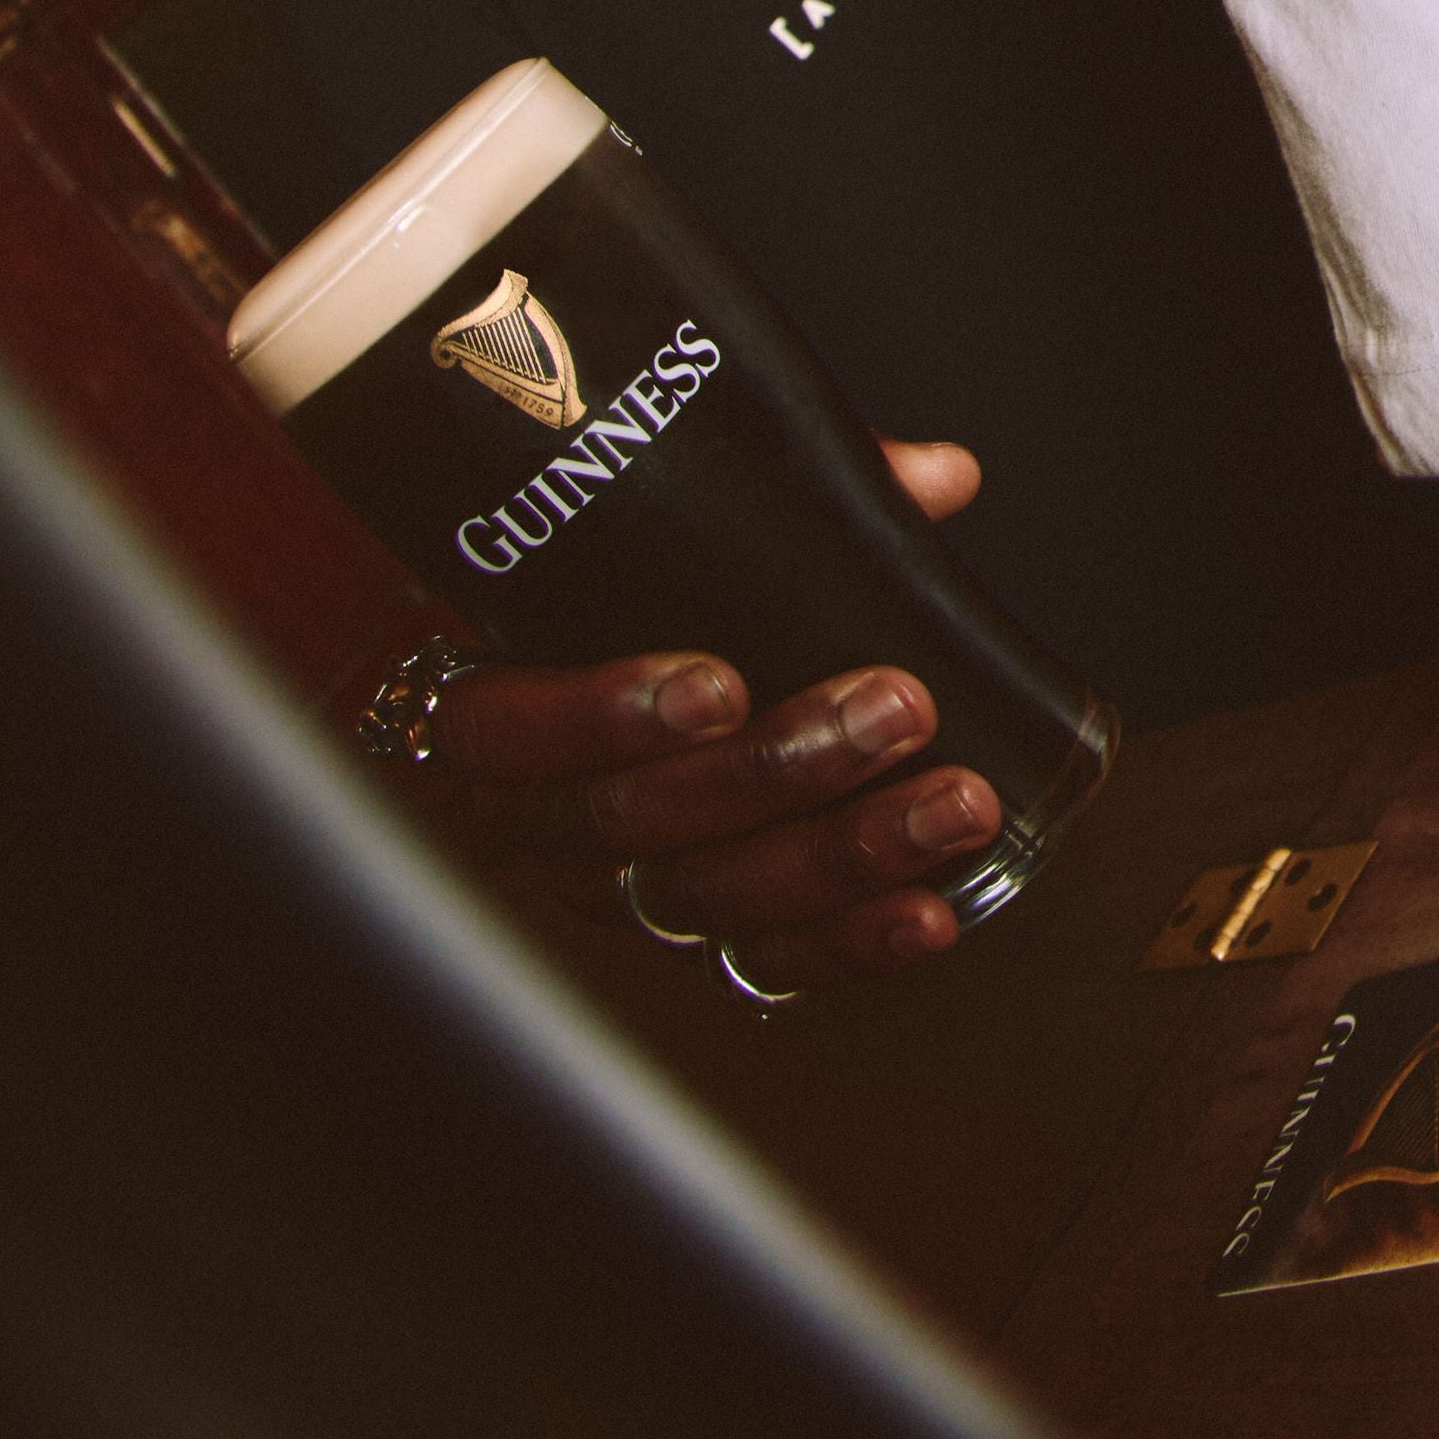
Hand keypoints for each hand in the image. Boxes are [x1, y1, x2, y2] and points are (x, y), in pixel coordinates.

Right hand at [410, 438, 1000, 981]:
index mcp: (490, 702)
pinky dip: (847, 944)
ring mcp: (611, 887)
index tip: (718, 681)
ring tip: (948, 805)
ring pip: (704, 896)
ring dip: (840, 855)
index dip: (603, 714)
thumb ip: (784, 490)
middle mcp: (539, 814)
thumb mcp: (660, 532)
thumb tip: (936, 474)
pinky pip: (754, 963)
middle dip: (776, 769)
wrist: (594, 686)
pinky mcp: (683, 939)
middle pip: (630, 819)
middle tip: (891, 711)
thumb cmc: (617, 598)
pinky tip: (925, 914)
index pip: (502, 728)